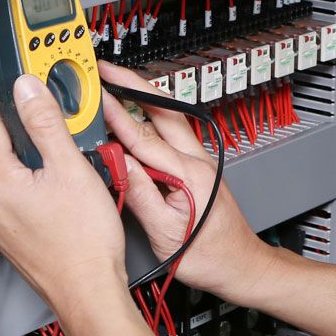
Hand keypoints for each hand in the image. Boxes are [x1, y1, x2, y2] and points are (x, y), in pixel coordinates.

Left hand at [0, 74, 127, 312]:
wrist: (89, 291)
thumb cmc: (83, 242)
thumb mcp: (72, 168)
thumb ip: (46, 123)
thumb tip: (27, 89)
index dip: (7, 96)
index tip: (22, 82)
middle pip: (2, 146)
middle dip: (28, 129)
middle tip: (57, 118)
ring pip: (11, 172)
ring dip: (35, 158)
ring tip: (68, 157)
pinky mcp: (11, 234)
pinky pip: (18, 195)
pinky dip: (36, 183)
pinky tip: (63, 188)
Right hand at [99, 62, 274, 303]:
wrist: (240, 265)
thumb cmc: (208, 256)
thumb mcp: (165, 234)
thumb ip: (141, 195)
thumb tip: (118, 164)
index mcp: (189, 175)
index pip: (144, 137)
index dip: (117, 114)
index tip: (96, 94)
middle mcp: (198, 160)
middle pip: (163, 111)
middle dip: (134, 85)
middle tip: (106, 70)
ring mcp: (201, 160)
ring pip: (170, 118)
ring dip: (144, 97)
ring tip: (116, 82)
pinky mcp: (200, 166)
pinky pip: (173, 132)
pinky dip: (152, 117)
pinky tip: (136, 115)